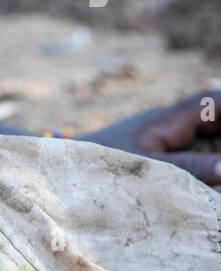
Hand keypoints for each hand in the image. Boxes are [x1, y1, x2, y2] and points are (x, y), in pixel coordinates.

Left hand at [84, 90, 220, 186]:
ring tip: (218, 160)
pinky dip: (208, 153)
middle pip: (214, 113)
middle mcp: (169, 121)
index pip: (213, 102)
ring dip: (217, 137)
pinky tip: (211, 166)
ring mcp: (164, 134)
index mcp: (168, 119)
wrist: (64, 166)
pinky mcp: (158, 149)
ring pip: (206, 129)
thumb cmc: (102, 163)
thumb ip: (190, 168)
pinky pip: (193, 144)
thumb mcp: (149, 168)